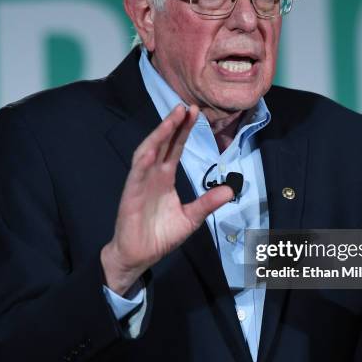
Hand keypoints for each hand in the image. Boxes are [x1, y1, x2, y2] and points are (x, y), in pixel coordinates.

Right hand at [101, 104, 233, 294]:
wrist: (140, 255)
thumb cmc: (160, 235)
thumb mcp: (191, 218)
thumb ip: (208, 202)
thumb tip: (230, 190)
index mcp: (165, 177)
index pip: (176, 147)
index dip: (184, 130)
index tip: (196, 113)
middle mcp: (152, 175)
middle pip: (163, 143)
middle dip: (174, 124)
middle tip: (187, 106)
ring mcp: (140, 182)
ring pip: (149, 151)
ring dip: (159, 134)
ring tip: (172, 118)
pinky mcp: (130, 194)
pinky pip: (137, 173)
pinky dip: (144, 159)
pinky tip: (153, 148)